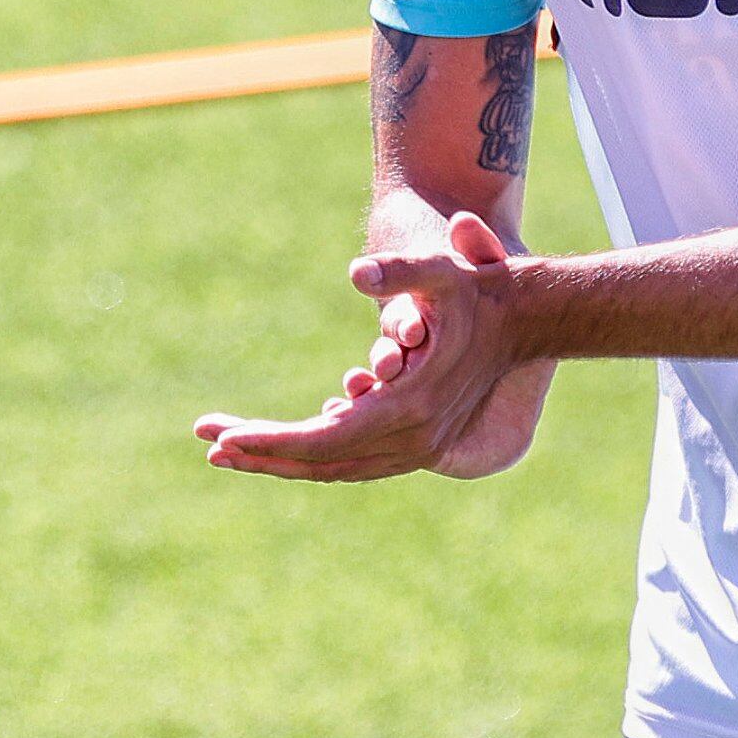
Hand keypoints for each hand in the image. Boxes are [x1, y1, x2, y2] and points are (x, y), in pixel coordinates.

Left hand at [193, 211, 545, 481]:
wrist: (530, 320)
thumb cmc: (481, 291)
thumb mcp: (443, 272)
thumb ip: (401, 270)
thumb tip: (356, 271)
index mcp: (408, 408)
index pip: (322, 439)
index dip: (268, 441)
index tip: (222, 439)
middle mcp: (413, 440)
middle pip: (321, 461)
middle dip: (261, 453)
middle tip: (206, 444)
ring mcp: (420, 448)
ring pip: (337, 467)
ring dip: (284, 459)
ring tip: (231, 449)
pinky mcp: (422, 443)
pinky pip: (357, 460)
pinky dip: (318, 454)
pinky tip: (284, 440)